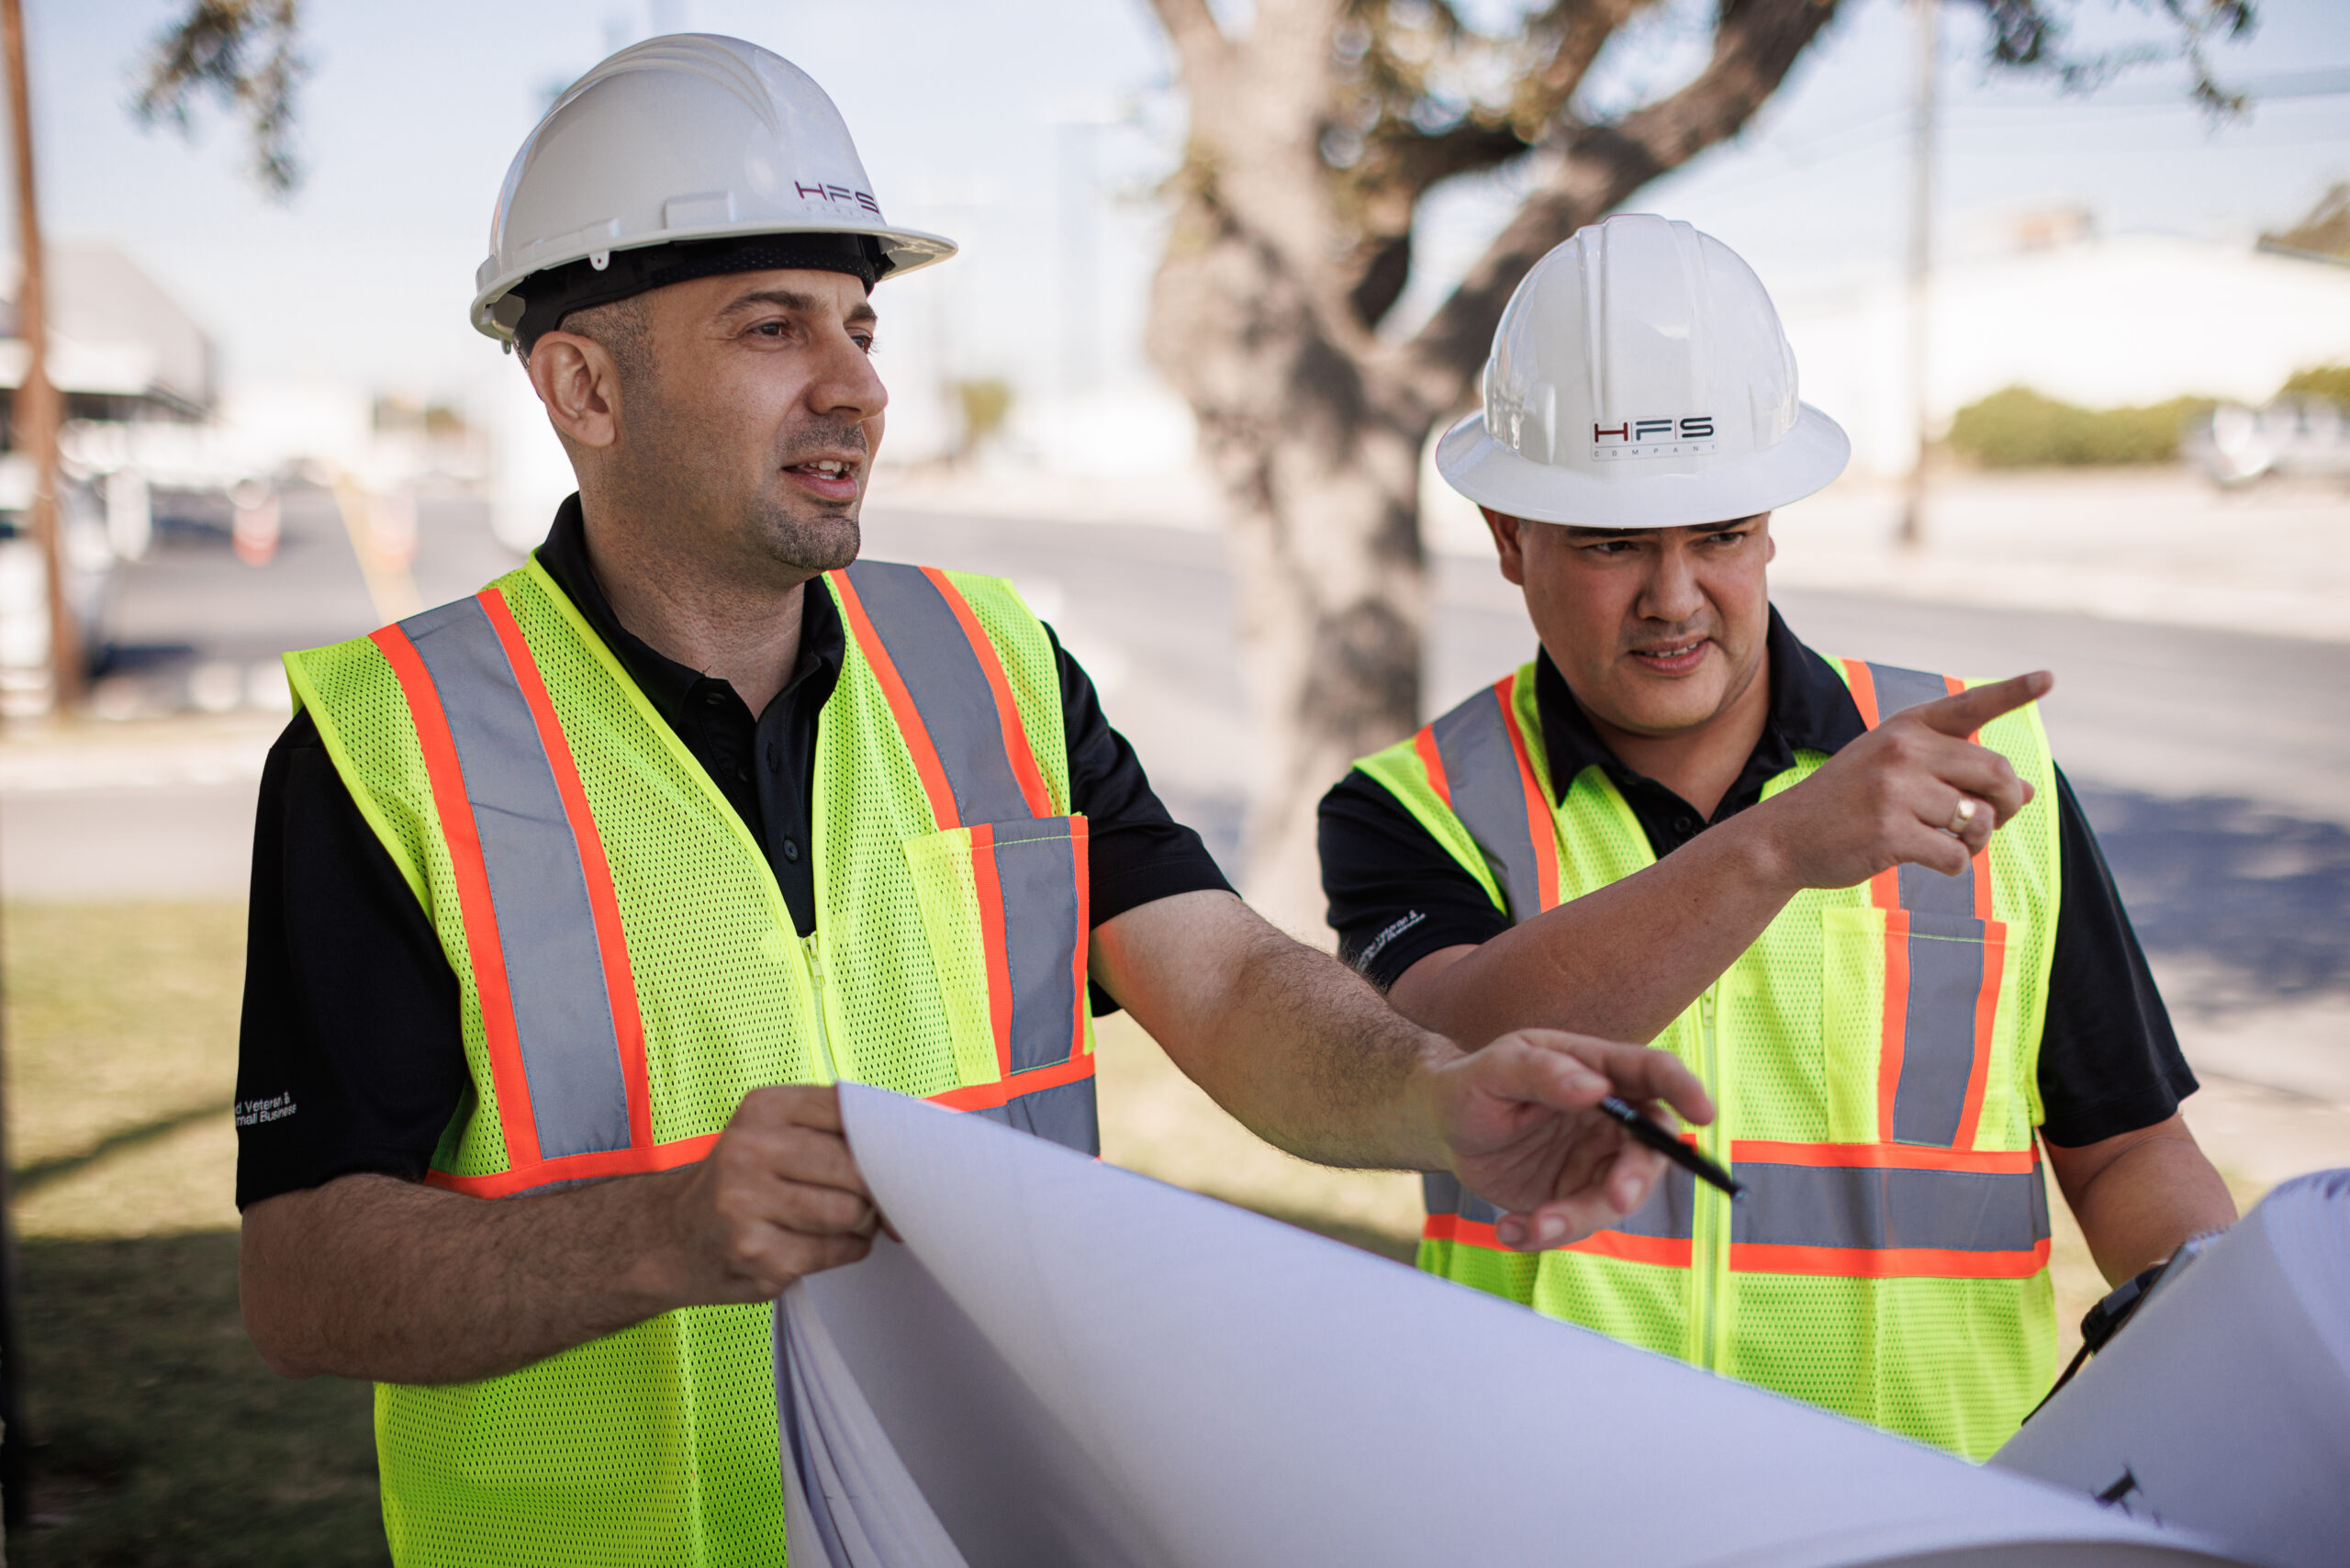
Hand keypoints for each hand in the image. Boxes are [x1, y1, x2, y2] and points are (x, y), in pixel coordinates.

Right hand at [655, 1085, 880, 1305]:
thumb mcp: (772, 1130)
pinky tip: (820, 1242)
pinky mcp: (758, 1256)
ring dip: (861, 1222)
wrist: (670, 1236)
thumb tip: (911, 1149)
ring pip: (850, 1213)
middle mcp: (749, 1152)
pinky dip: (845, 1249)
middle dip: (873, 1188)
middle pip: (855, 1169)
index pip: (850, 1112)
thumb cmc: (742, 1179)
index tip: (896, 1155)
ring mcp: (748, 1207)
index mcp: (763, 1109)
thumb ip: (833, 1126)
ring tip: (840, 1219)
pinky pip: (837, 1252)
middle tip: (867, 1196)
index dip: (882, 1139)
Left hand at [1422, 1032, 1714, 1250]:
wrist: (1443, 1127)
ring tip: (1530, 1226)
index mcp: (1596, 1069)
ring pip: (1614, 1198)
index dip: (1684, 1089)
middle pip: (1649, 1149)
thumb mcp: (1495, 1070)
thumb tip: (1594, 1086)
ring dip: (1578, 1218)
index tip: (1705, 1113)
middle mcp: (1608, 1116)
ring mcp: (1595, 1159)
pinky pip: (1577, 1224)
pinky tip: (1510, 1229)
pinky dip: (1546, 1234)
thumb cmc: (1472, 1085)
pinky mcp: (1574, 1195)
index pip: (1652, 1073)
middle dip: (1637, 1177)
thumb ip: (1542, 1073)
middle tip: (1617, 1197)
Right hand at [1750, 670, 2051, 889]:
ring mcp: (1895, 790)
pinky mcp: (1891, 832)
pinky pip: (1956, 853)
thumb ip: (1954, 774)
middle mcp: (1903, 750)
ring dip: (1978, 840)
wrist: (1783, 836)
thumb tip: (2027, 791)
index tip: (2049, 679)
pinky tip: (1932, 859)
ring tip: (1958, 843)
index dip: (2013, 692)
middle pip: (1996, 772)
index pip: (1969, 706)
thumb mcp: (1893, 772)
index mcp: (1905, 728)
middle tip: (1994, 821)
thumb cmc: (1845, 804)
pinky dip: (1956, 864)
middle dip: (2008, 804)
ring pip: (1980, 818)